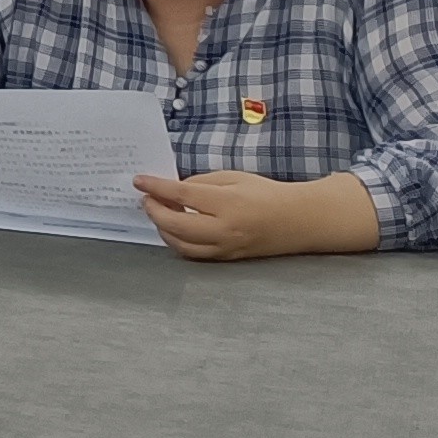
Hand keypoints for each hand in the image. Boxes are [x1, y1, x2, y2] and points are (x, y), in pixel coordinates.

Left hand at [134, 167, 380, 260]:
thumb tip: (172, 191)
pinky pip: (194, 254)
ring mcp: (226, 248)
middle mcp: (225, 229)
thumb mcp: (233, 178)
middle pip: (176, 225)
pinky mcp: (227, 259)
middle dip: (154, 211)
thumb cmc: (266, 193)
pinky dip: (178, 241)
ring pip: (181, 245)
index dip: (156, 188)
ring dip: (162, 229)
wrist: (298, 220)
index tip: (139, 181)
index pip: (182, 195)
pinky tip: (174, 228)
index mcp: (228, 203)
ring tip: (159, 212)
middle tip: (146, 198)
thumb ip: (201, 184)